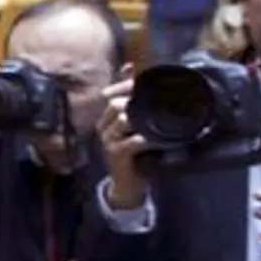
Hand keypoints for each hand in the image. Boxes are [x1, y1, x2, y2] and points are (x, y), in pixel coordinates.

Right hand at [96, 80, 149, 208]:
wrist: (126, 184)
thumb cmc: (133, 153)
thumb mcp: (134, 128)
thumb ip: (137, 107)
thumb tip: (137, 76)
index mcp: (107, 117)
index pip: (112, 93)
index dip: (125, 83)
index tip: (141, 76)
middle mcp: (103, 126)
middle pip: (116, 103)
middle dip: (135, 98)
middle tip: (157, 96)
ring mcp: (108, 139)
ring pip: (122, 118)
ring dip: (140, 117)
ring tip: (156, 117)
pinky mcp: (116, 153)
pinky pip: (131, 141)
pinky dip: (144, 139)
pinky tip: (153, 139)